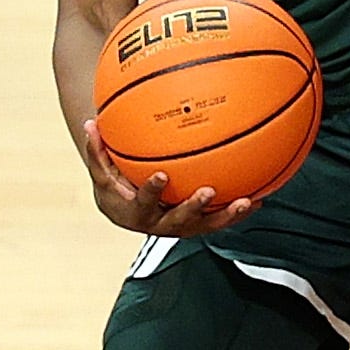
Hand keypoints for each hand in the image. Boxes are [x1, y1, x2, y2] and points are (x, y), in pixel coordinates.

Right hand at [82, 119, 261, 237]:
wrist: (125, 210)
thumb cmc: (114, 182)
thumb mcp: (103, 168)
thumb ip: (96, 148)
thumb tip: (88, 122)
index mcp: (136, 211)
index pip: (143, 202)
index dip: (152, 191)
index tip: (162, 175)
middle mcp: (161, 224)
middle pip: (178, 221)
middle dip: (194, 207)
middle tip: (208, 190)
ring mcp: (182, 228)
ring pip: (206, 226)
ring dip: (228, 215)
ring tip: (248, 200)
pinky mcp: (198, 226)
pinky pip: (220, 220)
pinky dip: (239, 211)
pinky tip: (261, 196)